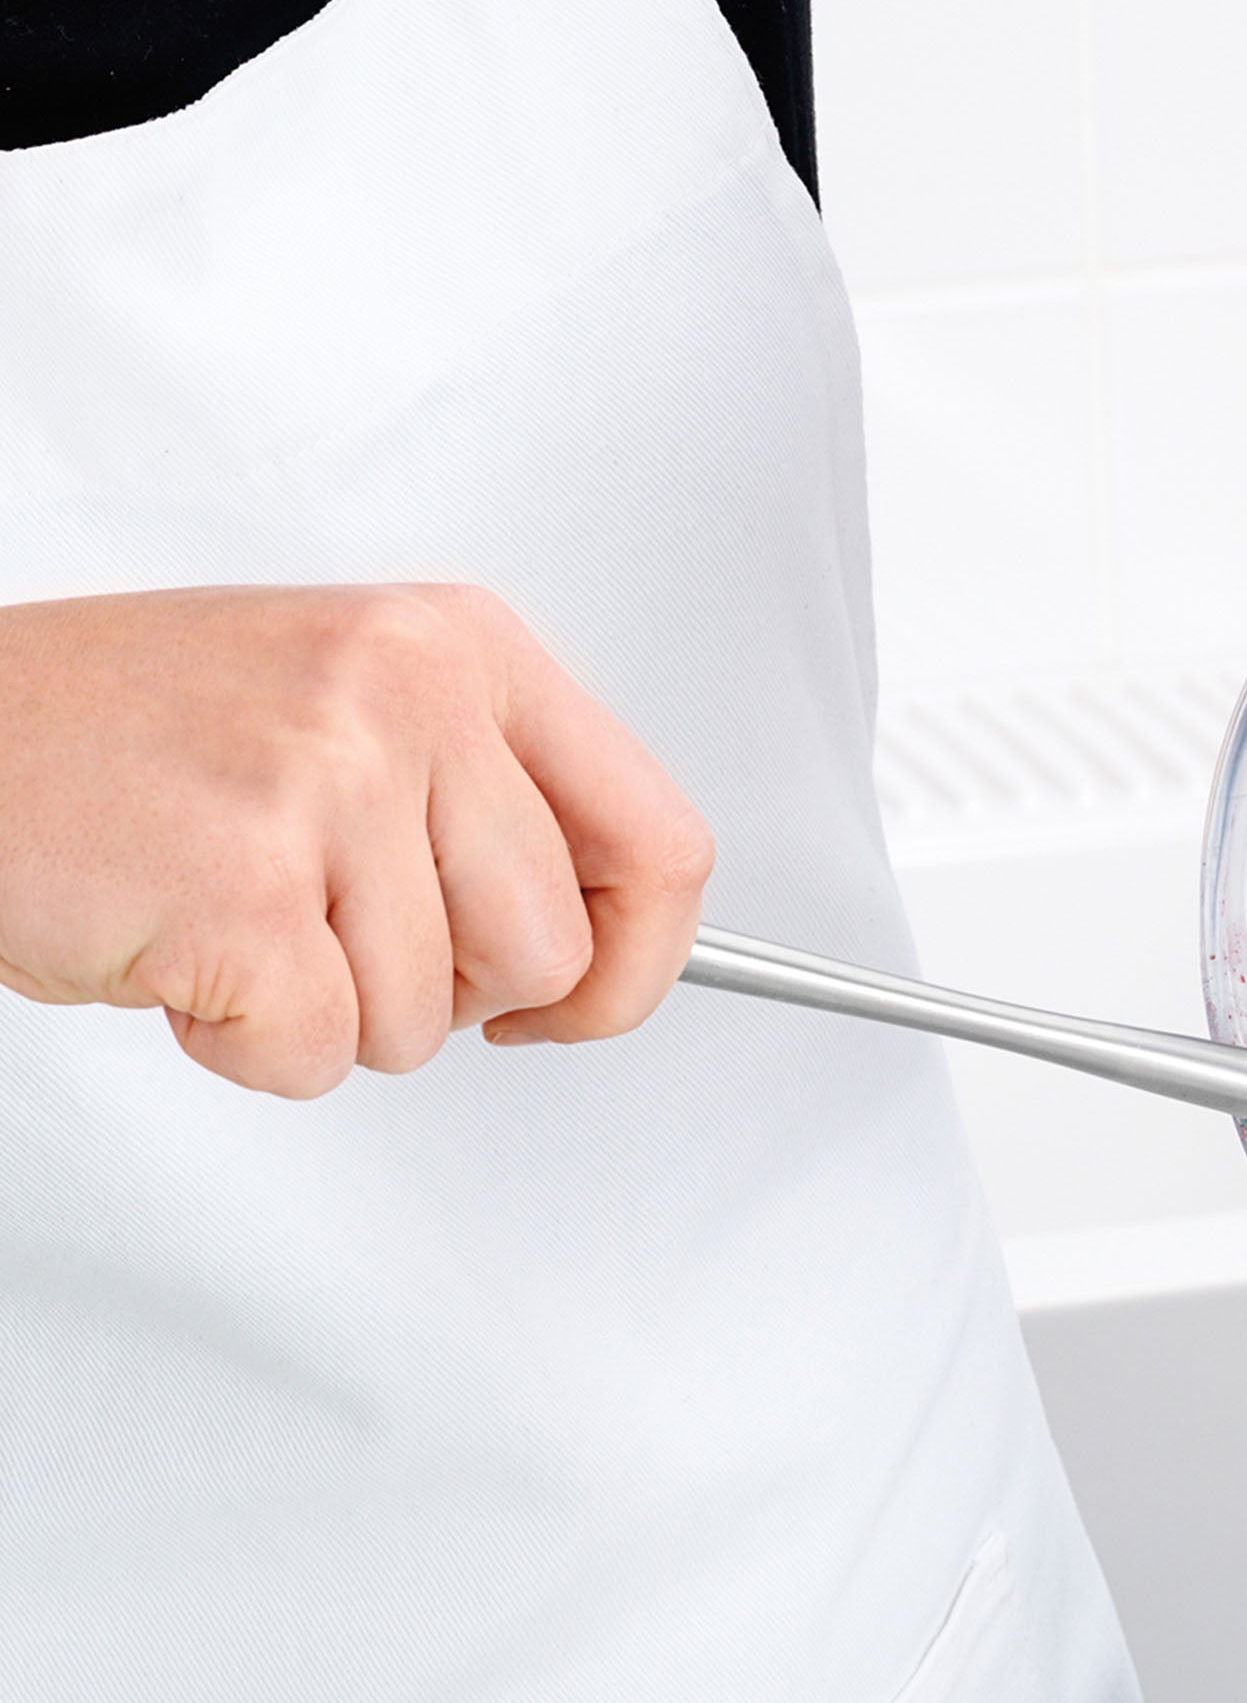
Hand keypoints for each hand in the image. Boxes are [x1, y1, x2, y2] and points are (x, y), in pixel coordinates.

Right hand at [0, 585, 713, 1097]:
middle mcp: (409, 694)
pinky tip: (178, 952)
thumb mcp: (350, 716)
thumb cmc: (128, 741)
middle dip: (449, 993)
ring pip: (433, 1019)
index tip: (570, 1000)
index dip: (632, 965)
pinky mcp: (245, 885)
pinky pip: (319, 1054)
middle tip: (332, 934)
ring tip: (233, 918)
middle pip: (550, 953)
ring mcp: (328, 781)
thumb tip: (608, 946)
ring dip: (331, 1015)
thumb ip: (488, 806)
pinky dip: (245, 1047)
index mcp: (460, 647)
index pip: (662, 849)